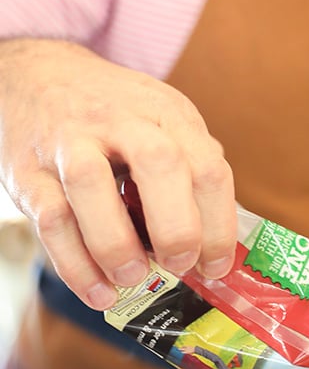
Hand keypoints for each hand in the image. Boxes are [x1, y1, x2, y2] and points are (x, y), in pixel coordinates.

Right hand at [0, 39, 236, 306]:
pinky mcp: (29, 171)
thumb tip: (219, 243)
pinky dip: (76, 265)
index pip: (207, 165)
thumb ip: (192, 170)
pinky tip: (99, 292)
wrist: (37, 77)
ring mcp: (69, 141)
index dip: (218, 224)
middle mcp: (119, 119)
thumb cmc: (113, 116)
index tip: (215, 266)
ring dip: (117, 245)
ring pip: (91, 187)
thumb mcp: (161, 123)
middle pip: (158, 163)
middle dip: (176, 226)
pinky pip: (51, 219)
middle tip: (179, 266)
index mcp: (166, 113)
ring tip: (133, 279)